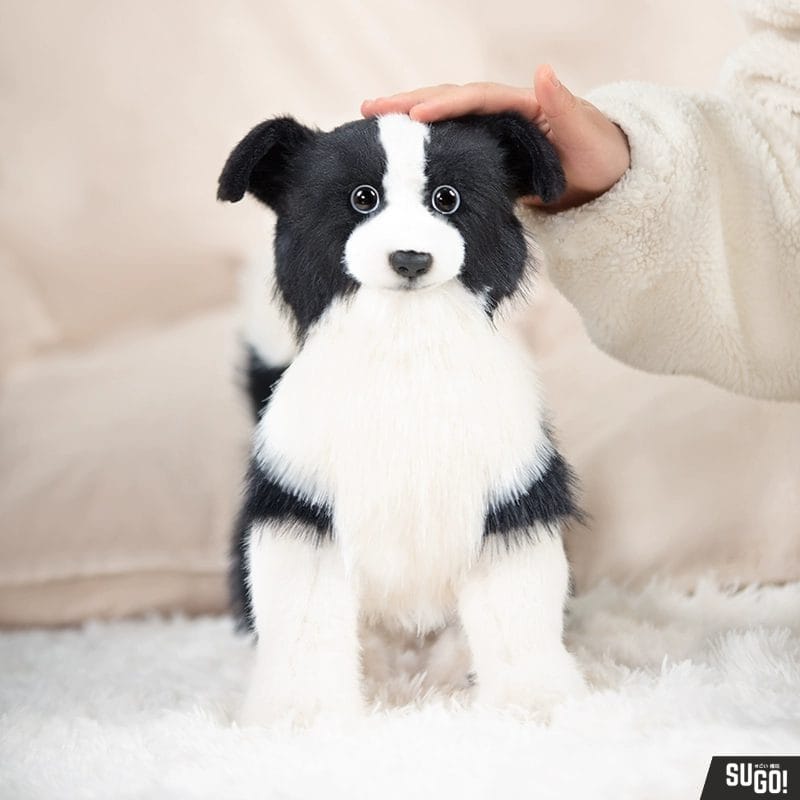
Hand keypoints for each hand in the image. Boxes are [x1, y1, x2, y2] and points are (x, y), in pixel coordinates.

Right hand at [361, 65, 629, 210]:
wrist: (603, 178)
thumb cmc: (598, 153)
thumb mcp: (583, 131)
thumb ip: (562, 104)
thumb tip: (542, 69)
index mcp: (519, 103)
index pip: (474, 99)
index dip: (443, 105)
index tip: (413, 115)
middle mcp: (499, 113)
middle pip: (447, 102)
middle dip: (408, 104)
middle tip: (369, 108)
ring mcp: (490, 134)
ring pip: (443, 123)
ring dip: (407, 122)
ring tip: (371, 122)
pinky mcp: (487, 156)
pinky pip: (450, 147)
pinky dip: (424, 147)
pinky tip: (399, 153)